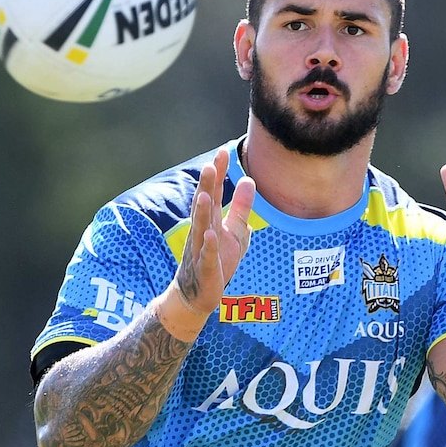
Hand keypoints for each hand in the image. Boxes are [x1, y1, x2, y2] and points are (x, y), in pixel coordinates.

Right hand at [174, 149, 255, 314]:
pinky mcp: (206, 270)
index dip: (218, 174)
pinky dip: (209, 246)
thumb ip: (241, 207)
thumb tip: (248, 180)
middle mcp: (202, 232)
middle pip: (203, 206)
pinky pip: (207, 257)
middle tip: (209, 166)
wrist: (196, 295)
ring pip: (201, 229)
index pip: (213, 193)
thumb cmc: (217, 260)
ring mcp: (201, 251)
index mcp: (210, 220)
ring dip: (203, 212)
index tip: (222, 151)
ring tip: (205, 195)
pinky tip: (212, 235)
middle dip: (206, 187)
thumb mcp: (234, 232)